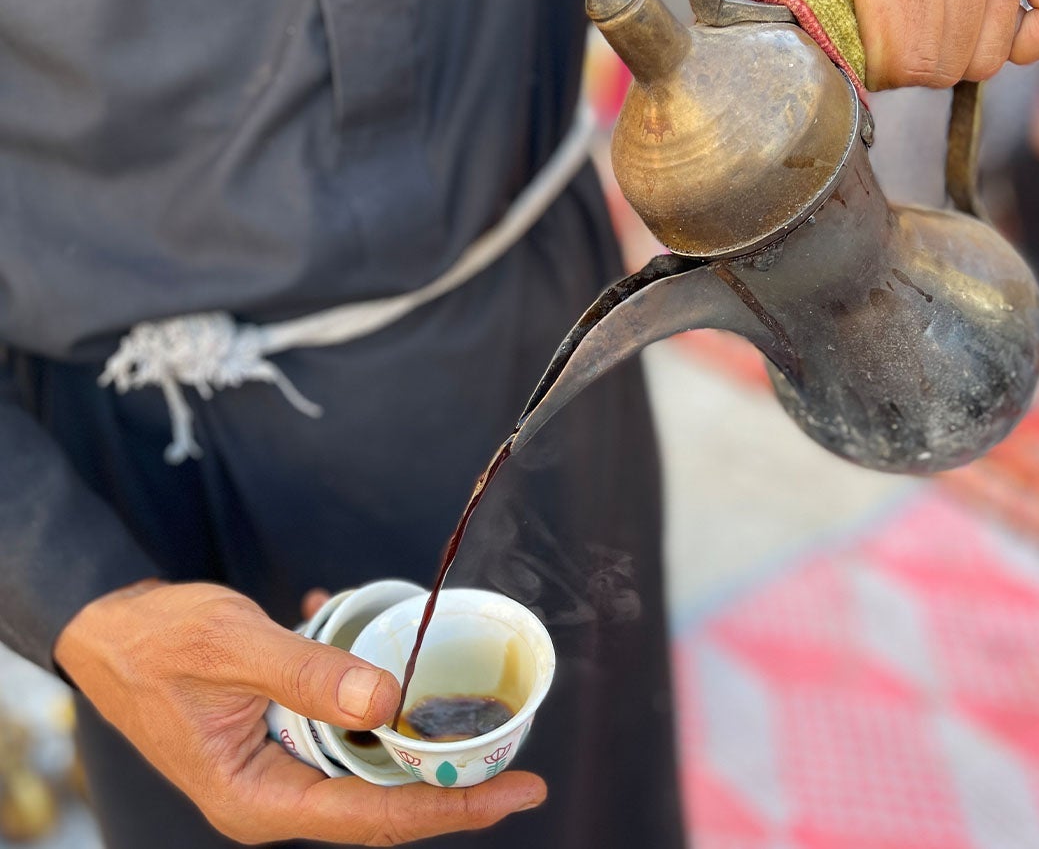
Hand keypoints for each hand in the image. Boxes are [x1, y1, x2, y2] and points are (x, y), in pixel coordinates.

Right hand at [55, 580, 545, 844]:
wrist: (109, 630)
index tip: (515, 793)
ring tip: (473, 716)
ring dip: (416, 738)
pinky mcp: (282, 736)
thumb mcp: (230, 645)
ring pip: (369, 765)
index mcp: (258, 798)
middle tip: (517, 760)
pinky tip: (370, 641)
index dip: (450, 808)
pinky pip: (344, 725)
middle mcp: (275, 795)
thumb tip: (387, 701)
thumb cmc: (155, 641)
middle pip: (381, 804)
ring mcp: (279, 767)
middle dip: (450, 785)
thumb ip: (305, 674)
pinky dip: (370, 695)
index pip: (372, 820)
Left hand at [747, 0, 1038, 88]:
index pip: (906, 58)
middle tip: (877, 36)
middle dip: (904, 66)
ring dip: (948, 53)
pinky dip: (1025, 38)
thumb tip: (783, 49)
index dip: (872, 71)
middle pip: (946, 63)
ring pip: (990, 52)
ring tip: (915, 19)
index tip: (852, 50)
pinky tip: (982, 28)